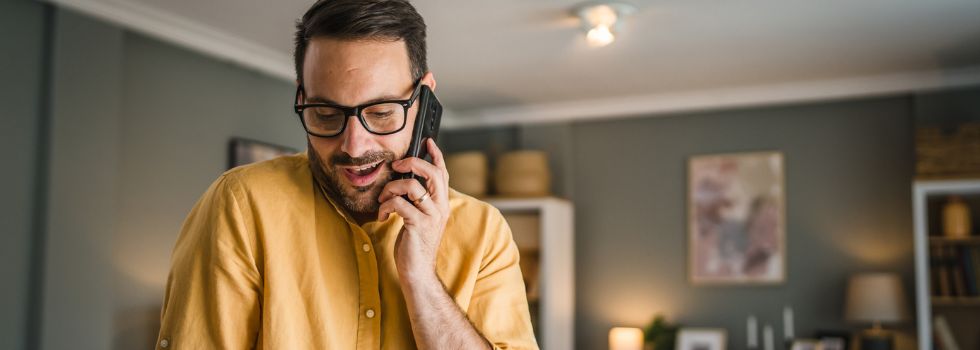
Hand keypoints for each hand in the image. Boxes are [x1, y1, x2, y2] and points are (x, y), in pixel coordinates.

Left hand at [377, 139, 450, 278]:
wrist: (417, 271)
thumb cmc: (415, 244)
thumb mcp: (420, 218)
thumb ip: (418, 200)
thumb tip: (405, 180)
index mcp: (442, 203)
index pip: (443, 173)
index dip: (436, 155)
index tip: (427, 142)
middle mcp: (440, 207)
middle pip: (432, 172)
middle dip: (412, 163)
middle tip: (396, 165)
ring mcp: (431, 216)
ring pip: (411, 186)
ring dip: (391, 189)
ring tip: (383, 200)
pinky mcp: (418, 224)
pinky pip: (399, 203)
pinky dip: (386, 206)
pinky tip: (383, 215)